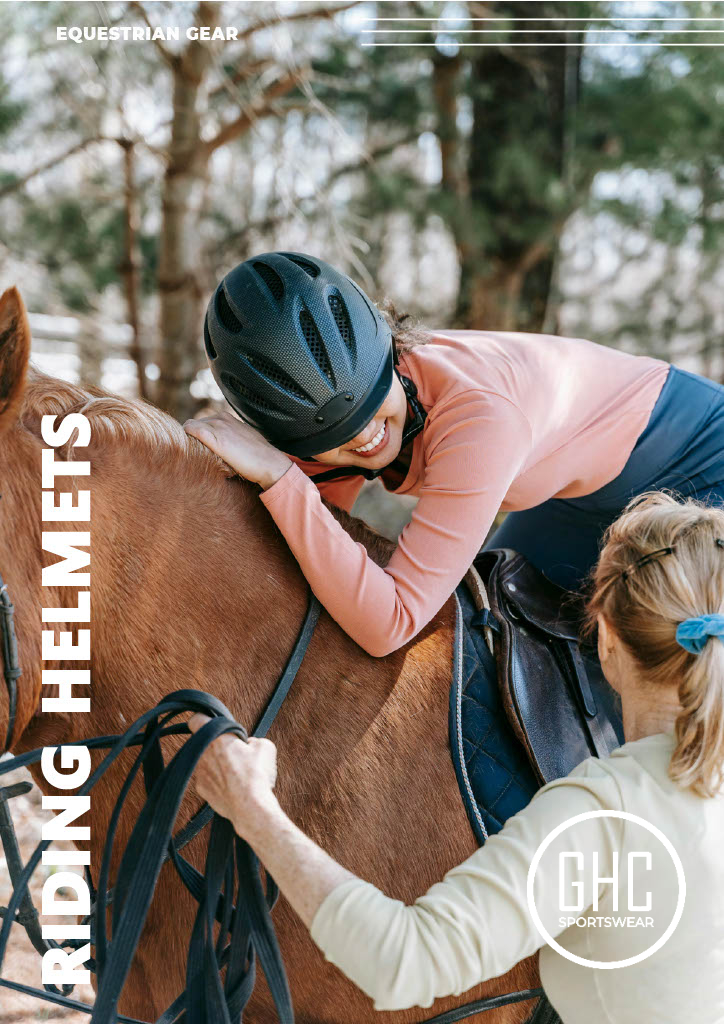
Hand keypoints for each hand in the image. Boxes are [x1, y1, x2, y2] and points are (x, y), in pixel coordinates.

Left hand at [184, 410, 291, 488]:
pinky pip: (192, 430)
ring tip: (194, 455)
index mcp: (229, 419)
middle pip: (194, 424)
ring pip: (191, 426)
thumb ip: (230, 439)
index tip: (198, 448)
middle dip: (192, 437)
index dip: (198, 435)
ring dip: (190, 439)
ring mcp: (219, 427)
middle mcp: (222, 419)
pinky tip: (189, 451)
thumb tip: (223, 448)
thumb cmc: (258, 458)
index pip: (203, 422)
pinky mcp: (215, 438)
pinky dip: (187, 438)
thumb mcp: (243, 441)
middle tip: (195, 454)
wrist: (269, 463)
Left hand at [188, 713, 278, 837]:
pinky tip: (232, 786)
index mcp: (216, 737)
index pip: (196, 720)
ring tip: (235, 772)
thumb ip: (253, 740)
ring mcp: (200, 772)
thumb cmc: (256, 774)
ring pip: (205, 762)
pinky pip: (207, 780)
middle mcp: (203, 753)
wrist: (250, 806)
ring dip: (215, 764)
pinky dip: (216, 781)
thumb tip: (248, 745)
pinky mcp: (202, 789)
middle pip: (203, 742)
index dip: (204, 720)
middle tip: (232, 751)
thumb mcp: (265, 746)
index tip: (213, 724)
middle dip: (215, 745)